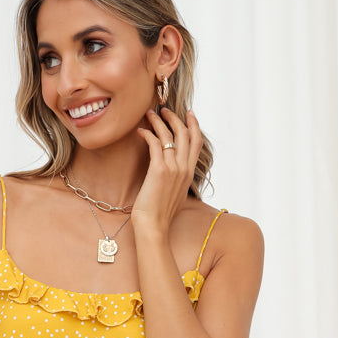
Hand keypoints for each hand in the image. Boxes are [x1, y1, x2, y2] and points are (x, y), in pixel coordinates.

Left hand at [132, 107, 202, 234]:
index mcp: (189, 174)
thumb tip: (170, 174)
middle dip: (175, 117)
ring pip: (170, 135)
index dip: (194, 125)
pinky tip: (140, 131)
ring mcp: (173, 169)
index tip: (188, 113)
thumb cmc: (160, 215)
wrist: (154, 227)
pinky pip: (155, 143)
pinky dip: (147, 133)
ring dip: (159, 121)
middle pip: (185, 134)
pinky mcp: (159, 170)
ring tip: (149, 114)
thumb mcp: (174, 195)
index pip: (196, 143)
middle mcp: (184, 169)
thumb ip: (175, 181)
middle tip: (164, 109)